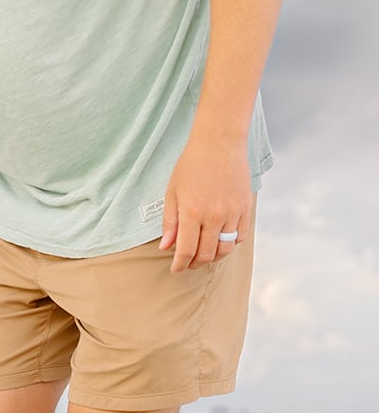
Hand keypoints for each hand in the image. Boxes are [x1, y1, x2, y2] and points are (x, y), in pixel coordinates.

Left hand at [158, 133, 251, 272]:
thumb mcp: (172, 193)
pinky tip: (219, 242)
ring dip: (213, 257)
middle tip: (187, 263)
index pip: (186, 251)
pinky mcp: (246, 208)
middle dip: (194, 264)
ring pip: (224, 249)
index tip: (176, 269)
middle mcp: (214, 216)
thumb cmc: (191, 166)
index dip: (179, 264)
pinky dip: (229, 245)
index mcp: (192, 213)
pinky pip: (240, 237)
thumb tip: (166, 248)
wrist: (219, 143)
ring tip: (203, 255)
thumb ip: (169, 223)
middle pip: (206, 255)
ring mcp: (233, 213)